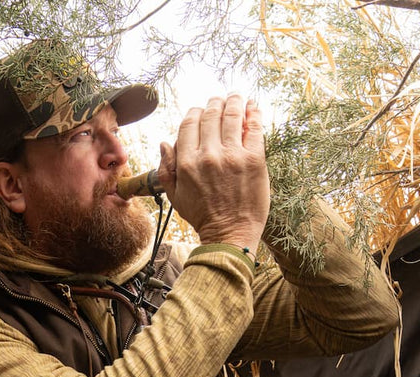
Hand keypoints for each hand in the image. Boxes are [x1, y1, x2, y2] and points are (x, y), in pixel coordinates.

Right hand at [158, 95, 269, 251]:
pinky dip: (254, 113)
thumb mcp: (175, 197)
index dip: (195, 112)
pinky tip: (253, 107)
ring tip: (237, 97)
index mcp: (187, 163)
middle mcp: (208, 155)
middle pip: (211, 115)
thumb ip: (166, 169)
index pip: (189, 123)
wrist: (229, 236)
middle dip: (215, 103)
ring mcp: (233, 156)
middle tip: (221, 100)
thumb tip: (164, 143)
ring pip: (232, 115)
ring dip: (235, 101)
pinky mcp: (254, 160)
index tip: (201, 110)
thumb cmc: (202, 217)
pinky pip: (254, 128)